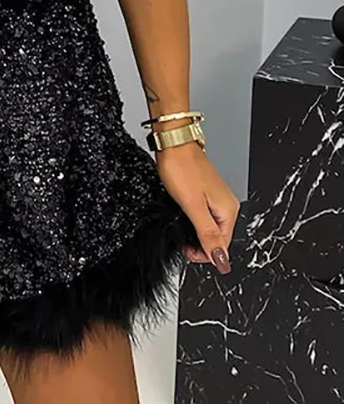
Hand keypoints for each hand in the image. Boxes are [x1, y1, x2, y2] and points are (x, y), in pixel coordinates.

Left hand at [156, 141, 239, 272]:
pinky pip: (205, 215)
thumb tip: (222, 260)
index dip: (204, 254)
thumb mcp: (193, 206)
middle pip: (218, 238)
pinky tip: (183, 214)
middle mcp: (227, 204)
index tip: (187, 250)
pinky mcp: (207, 192)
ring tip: (181, 227)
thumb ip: (207, 235)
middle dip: (200, 245)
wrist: (174, 142)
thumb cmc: (182, 168)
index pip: (223, 246)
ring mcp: (217, 197)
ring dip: (196, 233)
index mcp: (229, 210)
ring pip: (210, 227)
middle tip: (182, 241)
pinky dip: (194, 220)